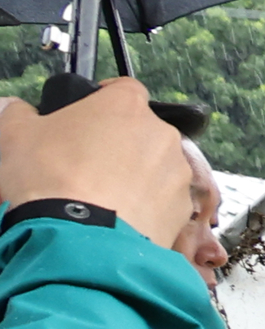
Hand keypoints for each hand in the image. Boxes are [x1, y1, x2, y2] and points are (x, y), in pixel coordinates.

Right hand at [0, 80, 193, 250]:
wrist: (80, 240)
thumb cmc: (50, 179)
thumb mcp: (14, 135)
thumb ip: (19, 113)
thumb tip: (18, 109)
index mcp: (125, 106)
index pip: (123, 89)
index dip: (104, 99)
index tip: (88, 114)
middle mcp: (161, 135)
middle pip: (142, 130)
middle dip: (119, 142)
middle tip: (87, 161)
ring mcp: (177, 173)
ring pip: (156, 166)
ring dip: (136, 175)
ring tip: (102, 194)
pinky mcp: (182, 209)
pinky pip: (164, 200)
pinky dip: (147, 205)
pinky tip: (119, 216)